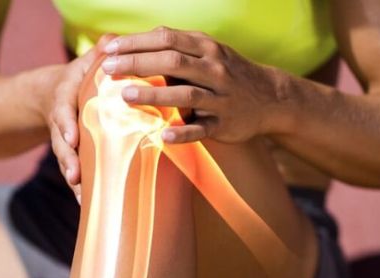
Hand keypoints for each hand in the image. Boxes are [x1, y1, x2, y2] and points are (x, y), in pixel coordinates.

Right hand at [41, 35, 116, 203]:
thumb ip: (98, 54)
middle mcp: (62, 123)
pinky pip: (76, 173)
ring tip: (81, 199)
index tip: (70, 138)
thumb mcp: (84, 62)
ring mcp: (65, 141)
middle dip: (67, 161)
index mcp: (64, 99)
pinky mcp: (73, 155)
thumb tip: (110, 42)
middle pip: (61, 145)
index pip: (62, 111)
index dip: (65, 125)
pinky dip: (80, 191)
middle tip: (74, 177)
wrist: (51, 94)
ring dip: (73, 181)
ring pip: (66, 163)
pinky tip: (88, 207)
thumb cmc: (79, 77)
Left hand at [100, 26, 289, 143]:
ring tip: (126, 96)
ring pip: (185, 94)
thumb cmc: (227, 73)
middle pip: (172, 63)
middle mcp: (213, 69)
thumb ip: (174, 47)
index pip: (166, 39)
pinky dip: (183, 132)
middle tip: (108, 70)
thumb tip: (132, 43)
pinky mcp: (224, 123)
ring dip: (155, 95)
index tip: (108, 50)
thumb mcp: (207, 52)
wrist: (271, 98)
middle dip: (138, 64)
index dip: (136, 43)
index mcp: (205, 48)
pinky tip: (163, 136)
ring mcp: (220, 97)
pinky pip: (202, 129)